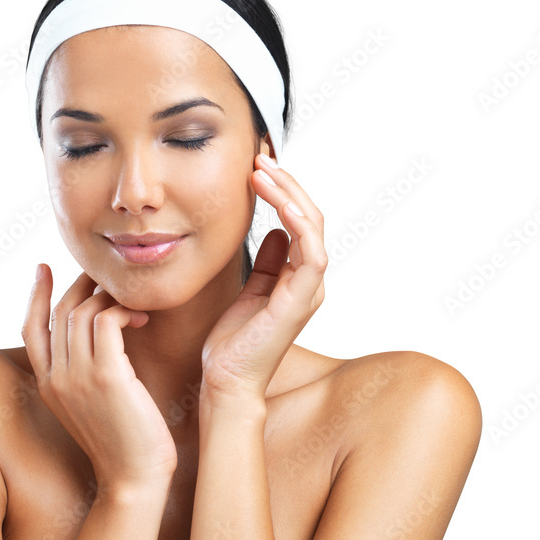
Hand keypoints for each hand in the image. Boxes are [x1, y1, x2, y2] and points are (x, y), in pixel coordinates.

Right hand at [22, 266, 177, 490]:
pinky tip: (140, 319)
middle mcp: (56, 378)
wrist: (133, 479)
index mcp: (47, 385)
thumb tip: (97, 339)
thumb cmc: (122, 443)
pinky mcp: (107, 376)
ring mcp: (78, 376)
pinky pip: (106, 321)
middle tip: (106, 277)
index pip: (30, 327)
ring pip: (83, 311)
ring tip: (131, 304)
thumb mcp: (90, 406)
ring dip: (109, 298)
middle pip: (60, 311)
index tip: (43, 267)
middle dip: (82, 285)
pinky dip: (123, 311)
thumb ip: (83, 374)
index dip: (34, 294)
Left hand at [200, 155, 327, 402]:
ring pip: (313, 226)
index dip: (282, 191)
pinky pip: (312, 250)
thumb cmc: (231, 345)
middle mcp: (310, 282)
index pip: (299, 221)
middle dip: (286, 183)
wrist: (226, 383)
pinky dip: (299, 220)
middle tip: (259, 156)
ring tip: (262, 169)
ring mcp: (309, 290)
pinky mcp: (301, 300)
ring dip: (290, 193)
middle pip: (310, 217)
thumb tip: (274, 232)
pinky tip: (277, 199)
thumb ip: (265, 264)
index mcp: (298, 279)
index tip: (256, 166)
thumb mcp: (246, 293)